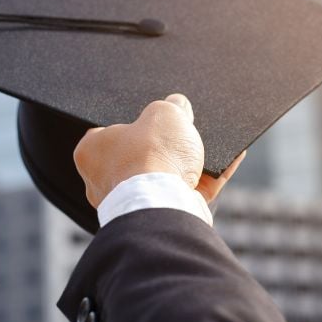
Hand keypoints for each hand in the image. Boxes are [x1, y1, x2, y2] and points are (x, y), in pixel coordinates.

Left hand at [73, 93, 243, 207]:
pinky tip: (230, 159)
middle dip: (166, 145)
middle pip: (142, 155)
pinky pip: (191, 191)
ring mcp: (135, 201)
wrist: (165, 204)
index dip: (137, 122)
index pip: (110, 132)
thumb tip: (179, 106)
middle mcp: (106, 181)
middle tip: (185, 129)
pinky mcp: (164, 215)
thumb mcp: (164, 113)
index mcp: (91, 153)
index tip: (156, 117)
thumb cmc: (151, 157)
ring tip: (211, 144)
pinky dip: (210, 178)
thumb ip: (171, 106)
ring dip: (189, 163)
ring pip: (167, 176)